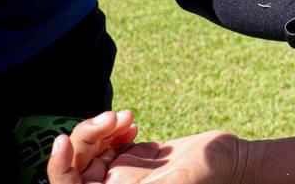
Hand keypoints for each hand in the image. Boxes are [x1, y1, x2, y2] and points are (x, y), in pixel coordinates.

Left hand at [48, 115, 243, 183]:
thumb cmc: (210, 176)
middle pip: (77, 166)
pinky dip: (114, 128)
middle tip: (114, 117)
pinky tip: (131, 121)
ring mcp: (122, 177)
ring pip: (91, 152)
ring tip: (126, 117)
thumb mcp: (170, 182)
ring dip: (102, 129)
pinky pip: (109, 143)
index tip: (64, 141)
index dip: (60, 168)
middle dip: (89, 138)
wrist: (235, 160)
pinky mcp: (133, 160)